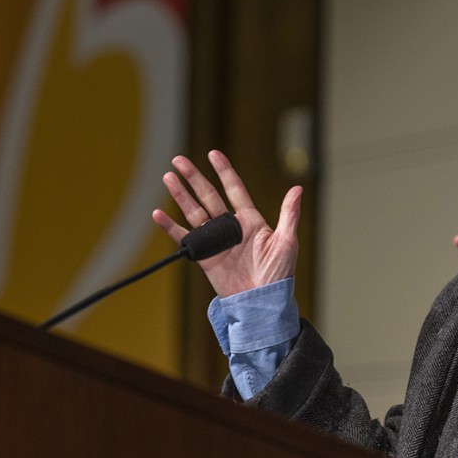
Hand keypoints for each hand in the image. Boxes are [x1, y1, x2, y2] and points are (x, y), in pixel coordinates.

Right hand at [152, 150, 301, 296]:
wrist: (262, 303)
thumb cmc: (278, 275)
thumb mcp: (287, 242)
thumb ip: (288, 214)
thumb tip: (298, 189)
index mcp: (251, 220)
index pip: (235, 189)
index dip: (224, 172)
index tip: (213, 154)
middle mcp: (231, 227)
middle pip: (208, 196)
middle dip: (194, 178)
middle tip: (179, 160)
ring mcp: (216, 241)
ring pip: (194, 212)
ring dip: (181, 195)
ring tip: (168, 178)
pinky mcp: (205, 256)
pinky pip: (184, 239)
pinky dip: (170, 227)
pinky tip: (159, 214)